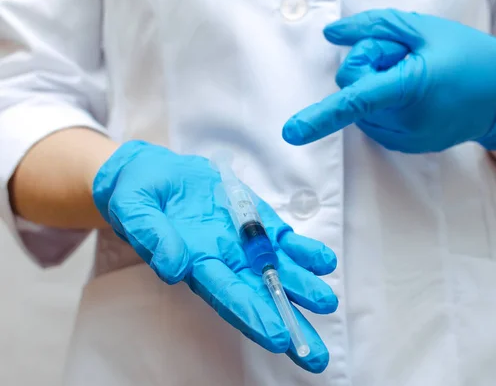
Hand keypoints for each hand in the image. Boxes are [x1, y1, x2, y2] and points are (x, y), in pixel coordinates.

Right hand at [91, 141, 337, 372]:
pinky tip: (324, 261)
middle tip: (315, 354)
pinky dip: (303, 250)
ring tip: (326, 302)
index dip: (254, 316)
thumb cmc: (139, 196)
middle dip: (288, 323)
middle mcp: (225, 260)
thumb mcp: (135, 209)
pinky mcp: (255, 219)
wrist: (154, 174)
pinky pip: (283, 239)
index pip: (228, 296)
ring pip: (278, 270)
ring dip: (303, 287)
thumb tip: (173, 267)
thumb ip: (152, 236)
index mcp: (196, 263)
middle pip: (260, 297)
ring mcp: (243, 241)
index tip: (279, 338)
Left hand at [283, 9, 495, 151]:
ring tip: (414, 78)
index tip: (293, 133)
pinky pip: (375, 122)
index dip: (321, 115)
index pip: (357, 100)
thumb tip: (333, 35)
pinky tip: (415, 96)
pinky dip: (384, 105)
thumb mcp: (423, 29)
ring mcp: (406, 138)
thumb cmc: (469, 56)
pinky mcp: (406, 146)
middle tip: (402, 58)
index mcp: (410, 87)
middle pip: (353, 91)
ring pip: (361, 110)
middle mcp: (404, 120)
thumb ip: (372, 28)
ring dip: (376, 88)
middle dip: (366, 68)